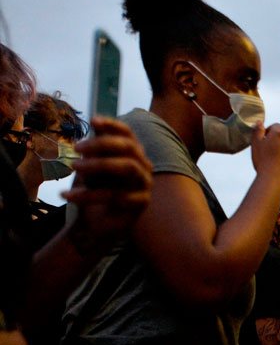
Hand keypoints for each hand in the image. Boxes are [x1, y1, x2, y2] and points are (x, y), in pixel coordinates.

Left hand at [62, 117, 151, 254]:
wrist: (96, 223)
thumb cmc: (95, 191)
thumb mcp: (91, 166)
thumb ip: (95, 149)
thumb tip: (94, 124)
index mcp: (133, 155)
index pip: (128, 134)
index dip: (113, 125)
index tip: (92, 121)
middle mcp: (144, 166)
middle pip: (130, 148)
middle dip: (102, 144)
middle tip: (76, 148)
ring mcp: (146, 184)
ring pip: (128, 167)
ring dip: (98, 165)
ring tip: (73, 168)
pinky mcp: (142, 203)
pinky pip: (117, 195)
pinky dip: (88, 195)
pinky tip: (68, 195)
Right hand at [251, 123, 279, 184]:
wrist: (272, 178)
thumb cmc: (262, 160)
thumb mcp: (255, 143)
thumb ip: (258, 130)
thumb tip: (260, 122)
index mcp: (278, 134)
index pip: (276, 126)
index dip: (270, 131)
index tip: (265, 138)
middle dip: (276, 141)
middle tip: (267, 151)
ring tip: (273, 159)